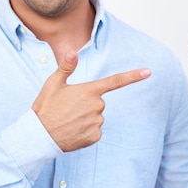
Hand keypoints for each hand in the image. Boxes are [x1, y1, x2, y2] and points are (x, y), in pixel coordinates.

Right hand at [32, 51, 150, 150]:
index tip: (148, 72)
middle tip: (68, 108)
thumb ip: (67, 67)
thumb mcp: (53, 84)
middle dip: (87, 103)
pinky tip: (72, 131)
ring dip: (85, 118)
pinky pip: (94, 130)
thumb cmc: (45, 107)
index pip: (116, 80)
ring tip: (68, 120)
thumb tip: (73, 51)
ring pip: (96, 116)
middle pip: (99, 102)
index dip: (134, 76)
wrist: (39, 136)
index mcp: (90, 90)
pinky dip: (85, 130)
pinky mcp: (94, 136)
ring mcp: (97, 122)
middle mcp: (97, 106)